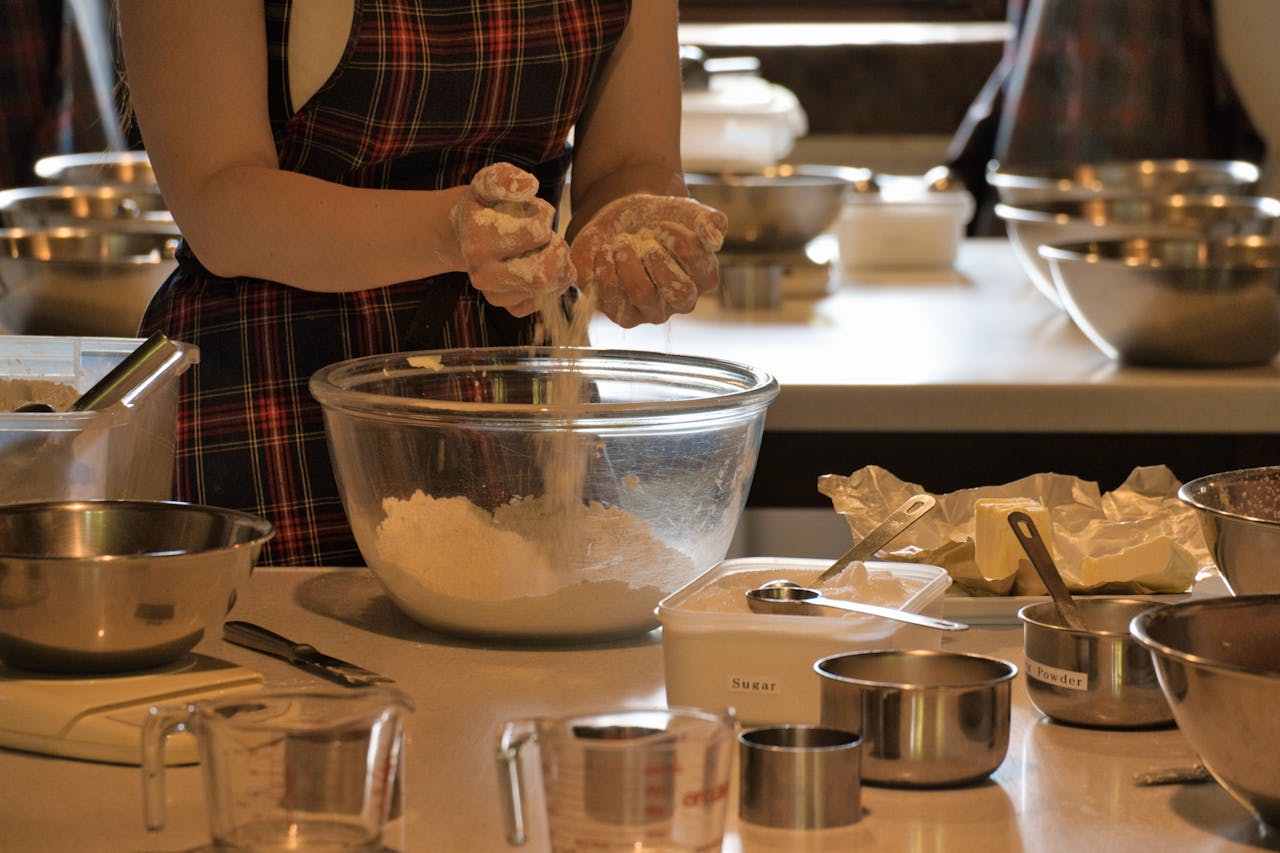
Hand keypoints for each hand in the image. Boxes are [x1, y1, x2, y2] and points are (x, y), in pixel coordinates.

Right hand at [451, 163, 573, 316]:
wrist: (467, 234)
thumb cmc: (486, 206)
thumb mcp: (489, 182)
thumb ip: (505, 178)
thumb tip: (528, 186)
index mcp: (477, 241)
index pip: (536, 234)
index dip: (545, 217)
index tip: (535, 211)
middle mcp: (482, 274)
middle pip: (542, 274)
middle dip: (557, 250)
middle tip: (551, 236)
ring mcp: (494, 294)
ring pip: (546, 288)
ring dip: (558, 266)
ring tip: (547, 249)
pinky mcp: (507, 306)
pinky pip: (542, 302)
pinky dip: (553, 283)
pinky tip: (543, 265)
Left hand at [570, 194, 727, 327]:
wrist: (625, 223)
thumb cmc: (663, 220)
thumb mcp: (689, 212)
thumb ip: (710, 221)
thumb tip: (715, 238)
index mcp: (703, 279)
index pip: (699, 264)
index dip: (678, 239)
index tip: (663, 224)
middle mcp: (679, 302)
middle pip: (678, 291)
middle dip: (656, 256)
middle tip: (644, 237)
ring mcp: (648, 311)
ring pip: (641, 294)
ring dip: (627, 259)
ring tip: (621, 241)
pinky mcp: (618, 311)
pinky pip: (608, 297)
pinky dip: (603, 267)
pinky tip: (605, 251)